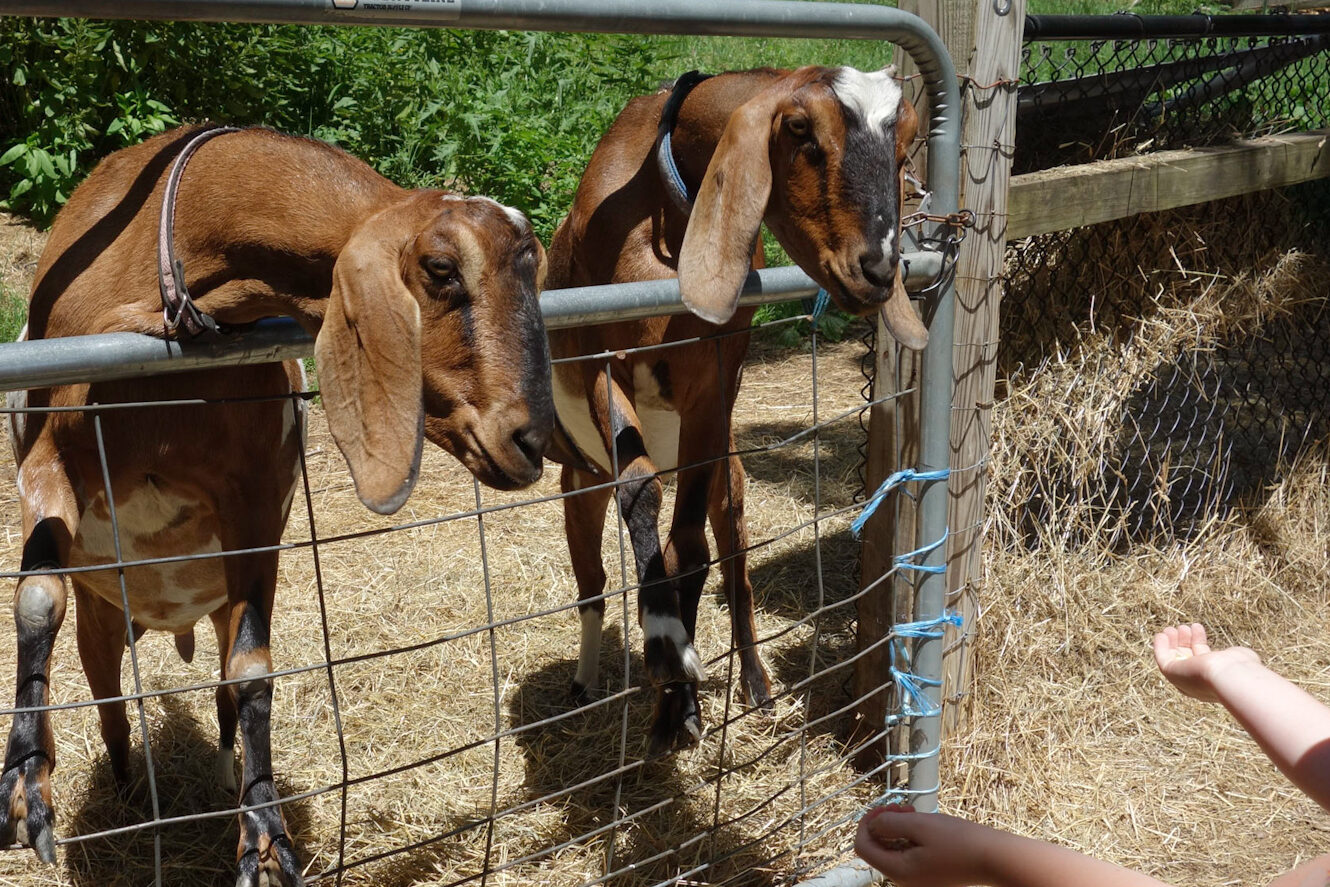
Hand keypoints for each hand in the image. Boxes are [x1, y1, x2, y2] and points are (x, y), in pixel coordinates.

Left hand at [855, 805, 994, 886]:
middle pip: (877, 849)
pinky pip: (908, 855)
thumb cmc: (959, 840)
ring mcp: (917, 880)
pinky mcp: (929, 876)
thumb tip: (873, 825)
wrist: (994, 858)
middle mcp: (904, 881)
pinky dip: (909, 838)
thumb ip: (889, 824)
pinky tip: (922, 824)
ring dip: (896, 828)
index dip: (865, 824)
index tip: (880, 807)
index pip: (863, 847)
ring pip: (893, 850)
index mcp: (898, 871)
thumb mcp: (919, 825)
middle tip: (901, 807)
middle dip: (883, 823)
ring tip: (913, 812)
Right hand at [1153, 623, 1259, 702]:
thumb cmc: (1239, 668)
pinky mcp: (1171, 673)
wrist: (1230, 676)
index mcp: (1212, 679)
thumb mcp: (1238, 659)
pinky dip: (1159, 646)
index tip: (1196, 628)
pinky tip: (1161, 635)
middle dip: (1183, 640)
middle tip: (1183, 627)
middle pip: (1185, 657)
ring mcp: (1183, 678)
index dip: (1196, 642)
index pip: (1200, 658)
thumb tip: (1234, 654)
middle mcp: (1196, 682)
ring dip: (1172, 642)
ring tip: (1174, 628)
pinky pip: (1162, 658)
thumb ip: (1233, 656)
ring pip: (1174, 657)